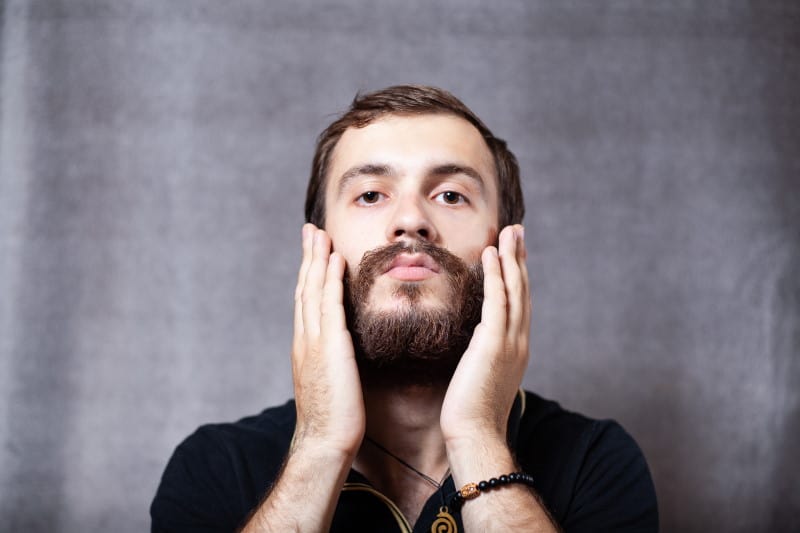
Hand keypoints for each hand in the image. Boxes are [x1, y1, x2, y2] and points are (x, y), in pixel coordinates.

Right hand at [291, 224, 364, 455]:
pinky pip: (330, 305)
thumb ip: (331, 360)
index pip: (306, 301)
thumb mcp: (330, 381)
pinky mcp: (330, 346)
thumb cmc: (333, 418)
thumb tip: (340, 350)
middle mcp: (305, 338)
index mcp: (305, 346)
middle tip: (311, 229)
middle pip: (305, 288)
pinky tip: (335, 260)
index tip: (313, 251)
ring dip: (317, 259)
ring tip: (320, 234)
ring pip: (313, 291)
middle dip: (308, 257)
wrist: (324, 441)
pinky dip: (331, 280)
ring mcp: (314, 341)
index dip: (309, 273)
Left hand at [440, 224, 530, 445]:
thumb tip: (477, 344)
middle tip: (517, 231)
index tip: (514, 252)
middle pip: (523, 290)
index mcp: (516, 349)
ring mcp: (511, 342)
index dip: (517, 275)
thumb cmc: (471, 411)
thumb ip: (484, 355)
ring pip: (515, 290)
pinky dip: (496, 275)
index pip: (519, 304)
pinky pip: (498, 301)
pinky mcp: (495, 343)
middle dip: (520, 258)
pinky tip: (491, 254)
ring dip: (511, 258)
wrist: (475, 434)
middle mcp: (519, 341)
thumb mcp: (481, 375)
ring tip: (508, 232)